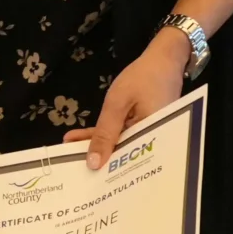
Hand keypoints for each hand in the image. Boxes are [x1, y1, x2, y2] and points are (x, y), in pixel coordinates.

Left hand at [71, 35, 187, 169]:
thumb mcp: (118, 103)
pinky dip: (104, 134)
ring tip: (68, 150)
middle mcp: (154, 143)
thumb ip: (105, 133)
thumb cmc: (143, 78)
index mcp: (153, 141)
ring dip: (96, 145)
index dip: (101, 168)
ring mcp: (149, 135)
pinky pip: (122, 135)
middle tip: (69, 167)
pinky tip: (79, 137)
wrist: (164, 58)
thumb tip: (94, 164)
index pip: (124, 162)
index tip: (79, 175)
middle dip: (96, 159)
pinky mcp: (143, 127)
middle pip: (122, 157)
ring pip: (120, 145)